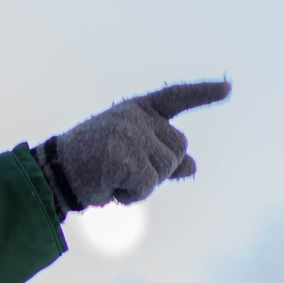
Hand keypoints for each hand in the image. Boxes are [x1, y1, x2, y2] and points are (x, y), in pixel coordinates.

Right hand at [38, 80, 231, 212]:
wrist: (54, 175)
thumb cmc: (91, 167)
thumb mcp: (130, 158)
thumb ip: (162, 159)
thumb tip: (193, 166)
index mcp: (136, 111)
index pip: (175, 98)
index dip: (203, 93)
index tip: (229, 87)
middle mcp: (135, 117)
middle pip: (178, 148)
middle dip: (160, 169)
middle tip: (124, 172)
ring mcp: (130, 134)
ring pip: (166, 169)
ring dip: (143, 185)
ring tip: (114, 178)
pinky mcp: (124, 157)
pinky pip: (148, 185)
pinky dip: (131, 195)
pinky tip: (109, 187)